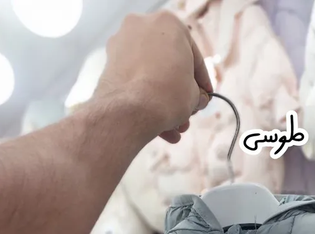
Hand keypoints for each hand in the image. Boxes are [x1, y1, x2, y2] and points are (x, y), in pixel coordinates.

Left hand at [94, 11, 212, 144]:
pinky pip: (135, 83)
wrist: (130, 110)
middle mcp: (142, 25)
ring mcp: (122, 43)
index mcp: (168, 23)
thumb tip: (196, 97)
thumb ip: (196, 91)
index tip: (205, 96)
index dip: (202, 82)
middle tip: (188, 114)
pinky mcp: (109, 64)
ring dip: (164, 104)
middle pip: (169, 66)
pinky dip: (146, 102)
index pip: (193, 57)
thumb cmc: (167, 95)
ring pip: (150, 77)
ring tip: (175, 128)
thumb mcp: (194, 95)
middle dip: (180, 95)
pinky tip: (159, 128)